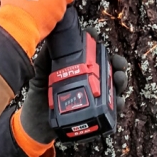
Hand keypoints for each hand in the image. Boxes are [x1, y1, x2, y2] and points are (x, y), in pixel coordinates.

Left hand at [19, 28, 130, 143]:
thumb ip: (47, 55)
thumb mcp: (42, 71)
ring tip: (118, 79)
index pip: (93, 52)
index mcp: (78, 67)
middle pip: (109, 67)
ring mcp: (93, 96)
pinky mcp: (95, 112)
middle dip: (117, 62)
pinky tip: (118, 100)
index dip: (97, 43)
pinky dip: (118, 103)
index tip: (97, 38)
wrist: (36, 123)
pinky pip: (112, 108)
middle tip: (117, 63)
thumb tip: (51, 33)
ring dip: (120, 79)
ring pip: (114, 85)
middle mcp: (89, 79)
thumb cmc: (40, 94)